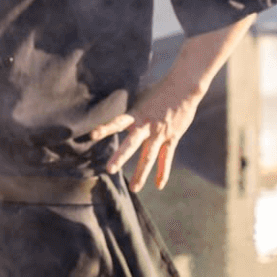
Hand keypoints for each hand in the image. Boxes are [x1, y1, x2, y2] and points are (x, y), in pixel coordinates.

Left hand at [90, 77, 202, 192]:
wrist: (183, 88)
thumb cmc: (159, 91)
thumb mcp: (141, 99)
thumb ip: (131, 113)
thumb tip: (119, 119)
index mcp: (136, 114)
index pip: (117, 122)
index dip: (105, 128)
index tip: (92, 135)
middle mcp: (146, 126)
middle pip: (132, 144)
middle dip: (120, 157)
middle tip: (109, 170)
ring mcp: (160, 133)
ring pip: (149, 157)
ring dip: (141, 173)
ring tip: (134, 188)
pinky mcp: (172, 138)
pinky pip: (166, 158)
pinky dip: (163, 172)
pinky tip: (159, 185)